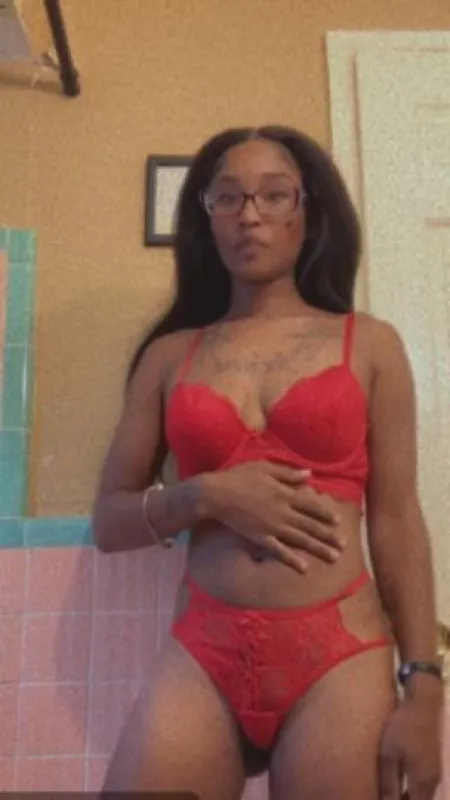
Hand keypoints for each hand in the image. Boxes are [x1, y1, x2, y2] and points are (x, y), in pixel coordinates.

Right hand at [202, 461, 342, 572]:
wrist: (216, 494)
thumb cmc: (239, 477)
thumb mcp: (265, 468)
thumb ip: (288, 474)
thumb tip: (309, 475)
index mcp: (285, 494)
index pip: (311, 505)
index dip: (325, 514)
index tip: (338, 521)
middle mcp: (283, 512)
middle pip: (311, 525)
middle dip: (328, 535)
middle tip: (344, 544)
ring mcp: (273, 526)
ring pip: (301, 539)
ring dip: (319, 548)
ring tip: (334, 557)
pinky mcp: (260, 538)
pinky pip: (279, 551)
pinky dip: (292, 560)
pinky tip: (304, 568)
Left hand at [378, 686, 441, 799]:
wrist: (423, 704)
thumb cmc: (402, 728)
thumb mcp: (389, 755)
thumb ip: (389, 783)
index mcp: (422, 783)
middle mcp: (432, 781)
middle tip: (384, 797)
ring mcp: (435, 772)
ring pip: (423, 796)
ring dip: (408, 798)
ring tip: (389, 794)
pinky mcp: (433, 763)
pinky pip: (424, 786)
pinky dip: (412, 791)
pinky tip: (399, 783)